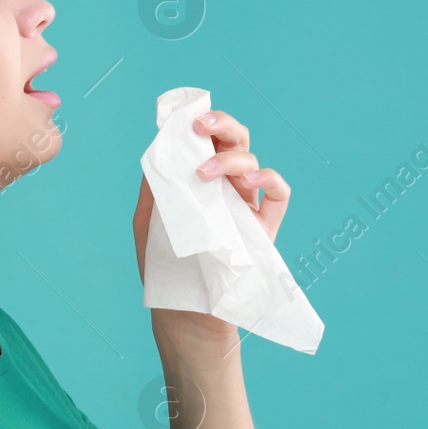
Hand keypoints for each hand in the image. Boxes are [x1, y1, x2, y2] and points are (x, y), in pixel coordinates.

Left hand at [132, 107, 293, 280]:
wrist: (184, 311)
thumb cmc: (165, 268)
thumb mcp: (148, 223)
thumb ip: (155, 188)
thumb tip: (159, 151)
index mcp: (198, 181)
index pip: (205, 141)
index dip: (200, 123)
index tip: (184, 118)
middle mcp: (224, 187)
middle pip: (234, 140)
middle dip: (220, 124)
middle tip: (200, 126)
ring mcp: (246, 205)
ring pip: (251, 161)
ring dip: (229, 158)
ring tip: (203, 173)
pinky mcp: (265, 227)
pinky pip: (279, 193)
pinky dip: (269, 179)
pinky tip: (250, 182)